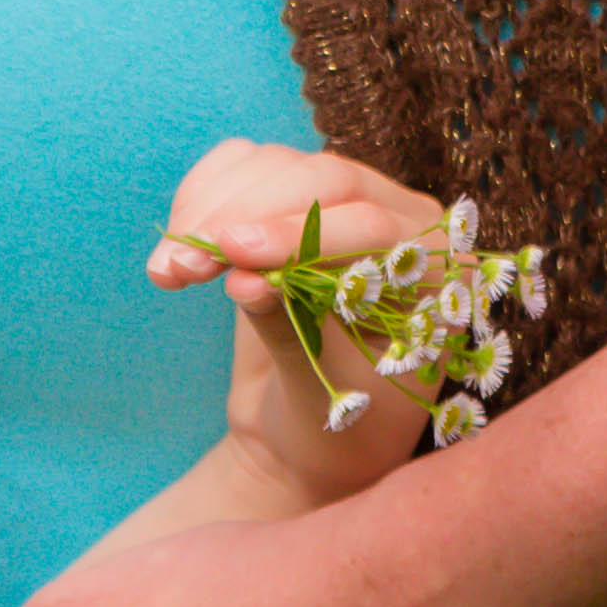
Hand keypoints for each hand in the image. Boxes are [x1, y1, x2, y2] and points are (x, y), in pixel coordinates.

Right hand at [152, 135, 445, 498]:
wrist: (312, 441)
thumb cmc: (340, 433)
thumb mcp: (324, 398)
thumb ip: (291, 332)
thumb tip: (243, 278)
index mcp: (438, 269)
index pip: (371, 225)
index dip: (297, 234)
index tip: (232, 253)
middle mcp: (400, 220)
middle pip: (324, 179)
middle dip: (245, 215)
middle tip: (185, 263)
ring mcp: (343, 201)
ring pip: (277, 166)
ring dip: (211, 208)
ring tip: (167, 271)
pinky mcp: (288, 200)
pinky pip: (244, 167)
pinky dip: (201, 196)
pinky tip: (178, 245)